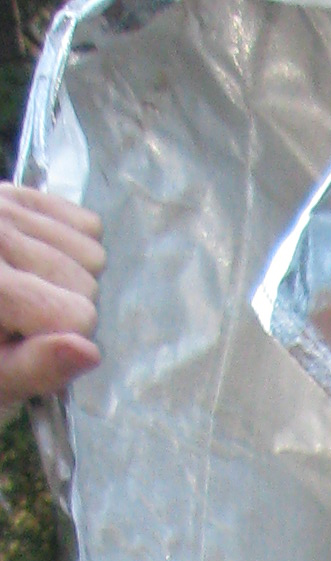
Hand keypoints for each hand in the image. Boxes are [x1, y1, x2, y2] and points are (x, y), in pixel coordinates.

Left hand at [0, 187, 99, 407]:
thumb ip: (36, 368)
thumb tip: (89, 352)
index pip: (78, 316)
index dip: (62, 340)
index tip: (26, 341)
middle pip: (86, 282)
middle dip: (65, 309)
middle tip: (23, 317)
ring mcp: (5, 204)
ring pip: (92, 254)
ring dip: (71, 281)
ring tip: (29, 289)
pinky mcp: (16, 192)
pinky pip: (86, 224)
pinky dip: (73, 250)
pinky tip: (38, 264)